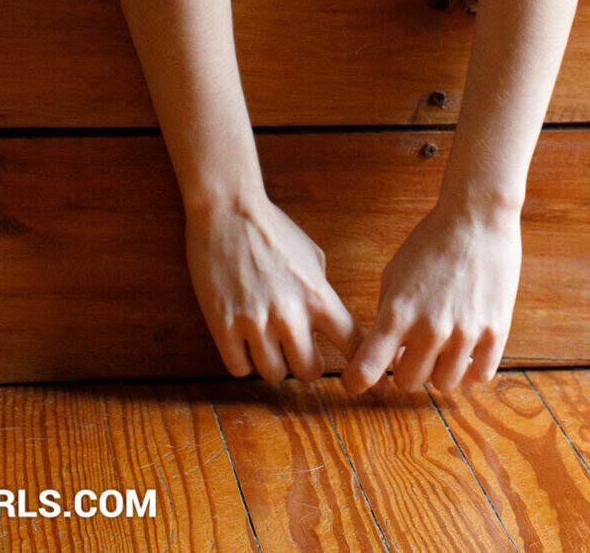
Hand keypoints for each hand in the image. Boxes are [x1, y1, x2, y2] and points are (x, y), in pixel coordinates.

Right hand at [185, 193, 363, 383]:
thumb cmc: (272, 228)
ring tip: (266, 342)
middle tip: (295, 350)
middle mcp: (291, 314)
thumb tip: (327, 323)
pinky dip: (243, 360)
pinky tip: (242, 341)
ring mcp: (256, 322)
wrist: (228, 209)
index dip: (362, 367)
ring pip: (274, 374)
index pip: (352, 344)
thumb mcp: (312, 255)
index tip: (365, 380)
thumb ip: (321, 292)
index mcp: (318, 295)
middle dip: (305, 364)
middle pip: (310, 372)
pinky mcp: (224, 326)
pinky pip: (239, 368)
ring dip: (272, 362)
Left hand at [342, 201, 521, 395]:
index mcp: (397, 312)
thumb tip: (388, 354)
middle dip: (405, 370)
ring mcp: (464, 333)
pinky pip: (479, 376)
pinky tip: (467, 350)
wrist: (477, 216)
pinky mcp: (495, 332)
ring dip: (438, 370)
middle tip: (413, 351)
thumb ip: (386, 315)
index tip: (357, 383)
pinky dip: (470, 370)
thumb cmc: (431, 241)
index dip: (358, 382)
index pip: (367, 369)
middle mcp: (429, 329)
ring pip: (444, 384)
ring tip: (442, 347)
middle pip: (409, 383)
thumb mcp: (394, 272)